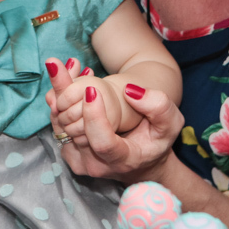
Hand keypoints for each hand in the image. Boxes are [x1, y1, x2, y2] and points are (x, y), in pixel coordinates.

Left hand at [48, 69, 181, 183]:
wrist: (140, 161)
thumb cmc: (156, 140)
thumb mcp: (170, 124)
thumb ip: (159, 107)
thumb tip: (130, 91)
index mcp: (123, 160)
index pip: (103, 143)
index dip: (95, 118)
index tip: (92, 90)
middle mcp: (96, 165)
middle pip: (74, 130)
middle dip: (70, 93)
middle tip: (72, 63)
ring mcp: (79, 161)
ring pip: (61, 125)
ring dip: (62, 92)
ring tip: (72, 65)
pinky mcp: (69, 152)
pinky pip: (58, 124)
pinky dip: (59, 100)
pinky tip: (70, 77)